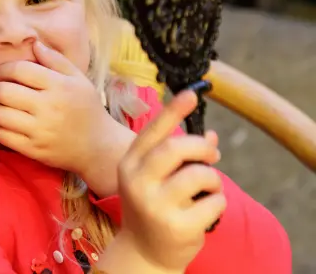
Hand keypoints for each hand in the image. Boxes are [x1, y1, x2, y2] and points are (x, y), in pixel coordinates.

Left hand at [0, 41, 115, 173]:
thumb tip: (34, 44)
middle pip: (4, 91)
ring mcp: (40, 130)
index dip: (3, 69)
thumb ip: (56, 59)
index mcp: (59, 86)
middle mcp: (48, 107)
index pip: (20, 70)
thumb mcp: (78, 79)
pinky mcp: (33, 149)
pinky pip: (2, 135)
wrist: (98, 146)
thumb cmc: (86, 108)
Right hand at [116, 90, 225, 271]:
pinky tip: (206, 212)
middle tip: (213, 153)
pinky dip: (218, 203)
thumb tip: (211, 136)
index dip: (173, 111)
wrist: (143, 253)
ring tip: (209, 189)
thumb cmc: (151, 207)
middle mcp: (137, 182)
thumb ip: (177, 155)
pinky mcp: (177, 226)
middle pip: (176, 148)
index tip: (192, 94)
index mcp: (129, 164)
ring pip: (200, 175)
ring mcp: (156, 205)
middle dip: (202, 147)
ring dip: (213, 179)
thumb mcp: (154, 178)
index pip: (152, 132)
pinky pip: (214, 202)